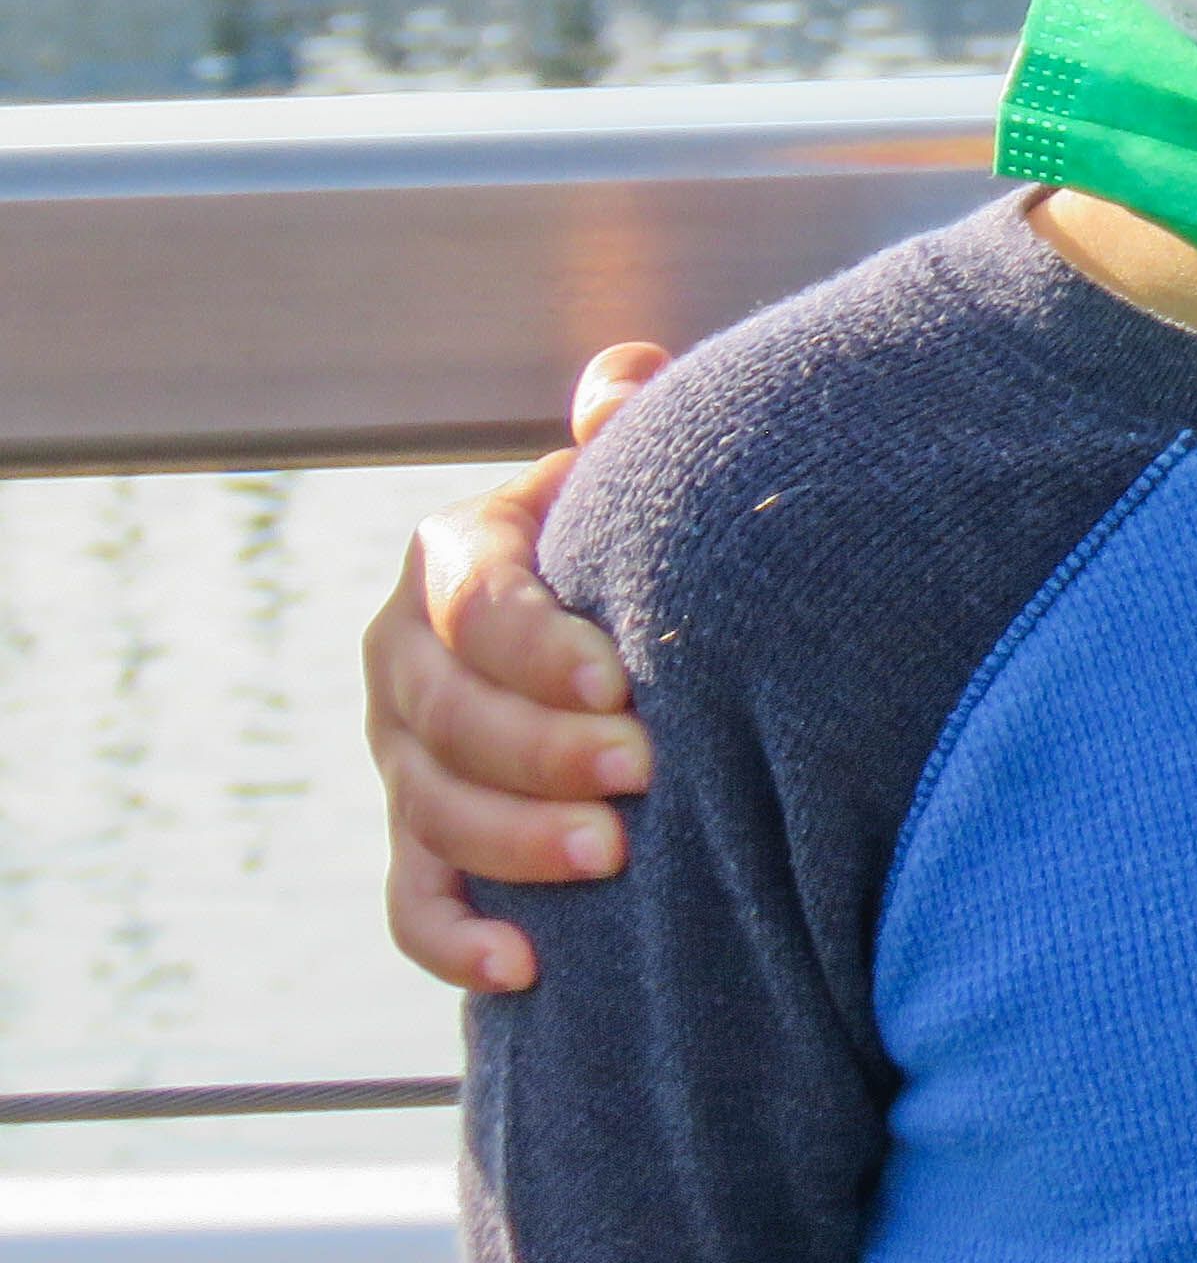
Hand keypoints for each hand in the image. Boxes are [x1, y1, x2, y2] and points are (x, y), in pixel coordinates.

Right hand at [364, 345, 671, 990]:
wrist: (610, 629)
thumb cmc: (627, 540)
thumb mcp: (622, 479)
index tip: (624, 680)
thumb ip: (624, 428)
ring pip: (431, 811)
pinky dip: (455, 941)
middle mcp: (407, 660)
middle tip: (642, 771)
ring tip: (612, 859)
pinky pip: (411, 903)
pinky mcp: (419, 839)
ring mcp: (404, 757)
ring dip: (515, 843)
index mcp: (452, 561)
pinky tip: (525, 967)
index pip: (476, 605)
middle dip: (542, 751)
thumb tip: (627, 379)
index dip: (541, 647)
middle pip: (449, 718)